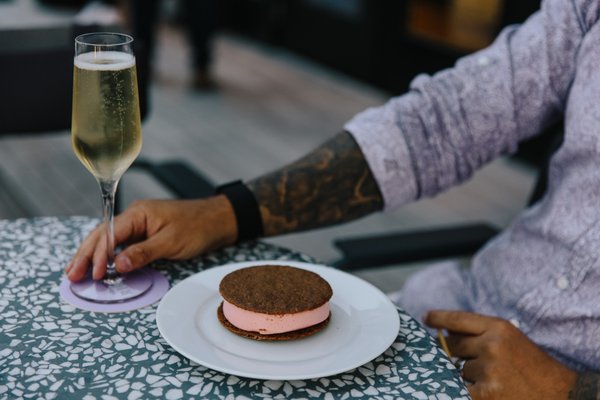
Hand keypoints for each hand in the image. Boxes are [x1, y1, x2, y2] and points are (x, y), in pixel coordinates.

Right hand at [65, 196, 236, 281]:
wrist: (218, 220)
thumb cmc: (198, 227)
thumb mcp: (171, 242)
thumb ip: (144, 253)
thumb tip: (118, 265)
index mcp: (138, 214)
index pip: (110, 234)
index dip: (99, 255)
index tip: (94, 273)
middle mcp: (135, 217)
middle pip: (102, 236)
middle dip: (85, 255)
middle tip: (71, 275)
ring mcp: (139, 226)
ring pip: (109, 241)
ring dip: (93, 257)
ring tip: (76, 273)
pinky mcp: (145, 235)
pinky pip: (122, 246)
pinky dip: (109, 257)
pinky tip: (100, 268)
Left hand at [424, 310, 576, 399]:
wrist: (563, 396)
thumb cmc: (537, 369)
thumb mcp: (513, 341)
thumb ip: (483, 334)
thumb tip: (448, 334)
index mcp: (499, 327)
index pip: (459, 319)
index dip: (440, 318)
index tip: (427, 318)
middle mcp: (491, 345)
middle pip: (453, 346)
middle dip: (457, 355)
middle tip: (476, 363)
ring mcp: (488, 369)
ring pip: (458, 371)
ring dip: (470, 377)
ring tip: (496, 381)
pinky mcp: (486, 393)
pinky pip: (461, 390)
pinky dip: (466, 391)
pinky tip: (483, 391)